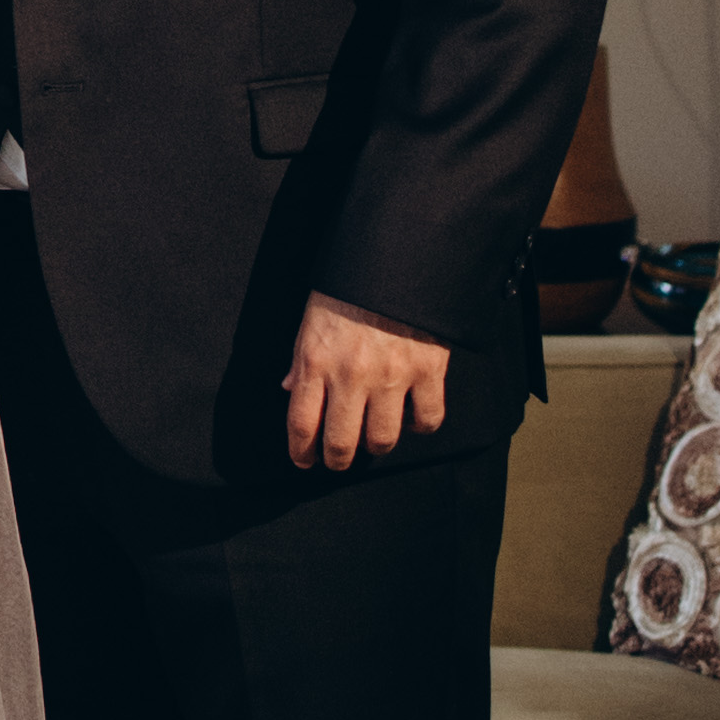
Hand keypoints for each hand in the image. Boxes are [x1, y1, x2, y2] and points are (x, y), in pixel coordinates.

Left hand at [284, 293, 450, 474]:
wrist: (395, 259)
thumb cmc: (348, 289)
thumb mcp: (312, 319)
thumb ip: (302, 359)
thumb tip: (291, 390)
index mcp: (317, 361)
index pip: (302, 423)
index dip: (301, 451)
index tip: (304, 460)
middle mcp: (352, 375)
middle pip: (341, 443)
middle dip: (337, 460)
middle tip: (338, 459)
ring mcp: (392, 376)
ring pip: (383, 440)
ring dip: (376, 445)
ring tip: (374, 436)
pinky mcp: (428, 371)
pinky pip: (427, 419)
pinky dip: (419, 425)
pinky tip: (410, 416)